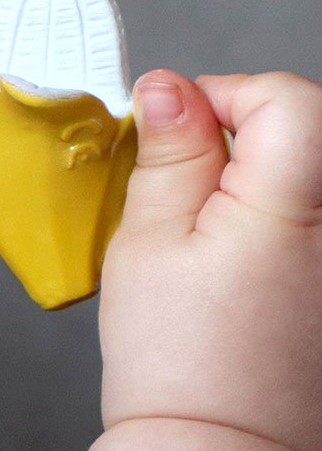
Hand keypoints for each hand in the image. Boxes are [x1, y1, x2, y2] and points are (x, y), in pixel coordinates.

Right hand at [94, 70, 321, 450]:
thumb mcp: (148, 240)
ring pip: (317, 170)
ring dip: (270, 167)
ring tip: (220, 216)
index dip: (227, 95)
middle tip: (195, 170)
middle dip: (250, 125)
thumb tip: (168, 87)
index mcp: (295, 214)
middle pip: (315, 126)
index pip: (290, 101)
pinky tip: (250, 248)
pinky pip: (320, 213)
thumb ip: (168, 152)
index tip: (183, 125)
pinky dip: (288, 209)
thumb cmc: (179, 366)